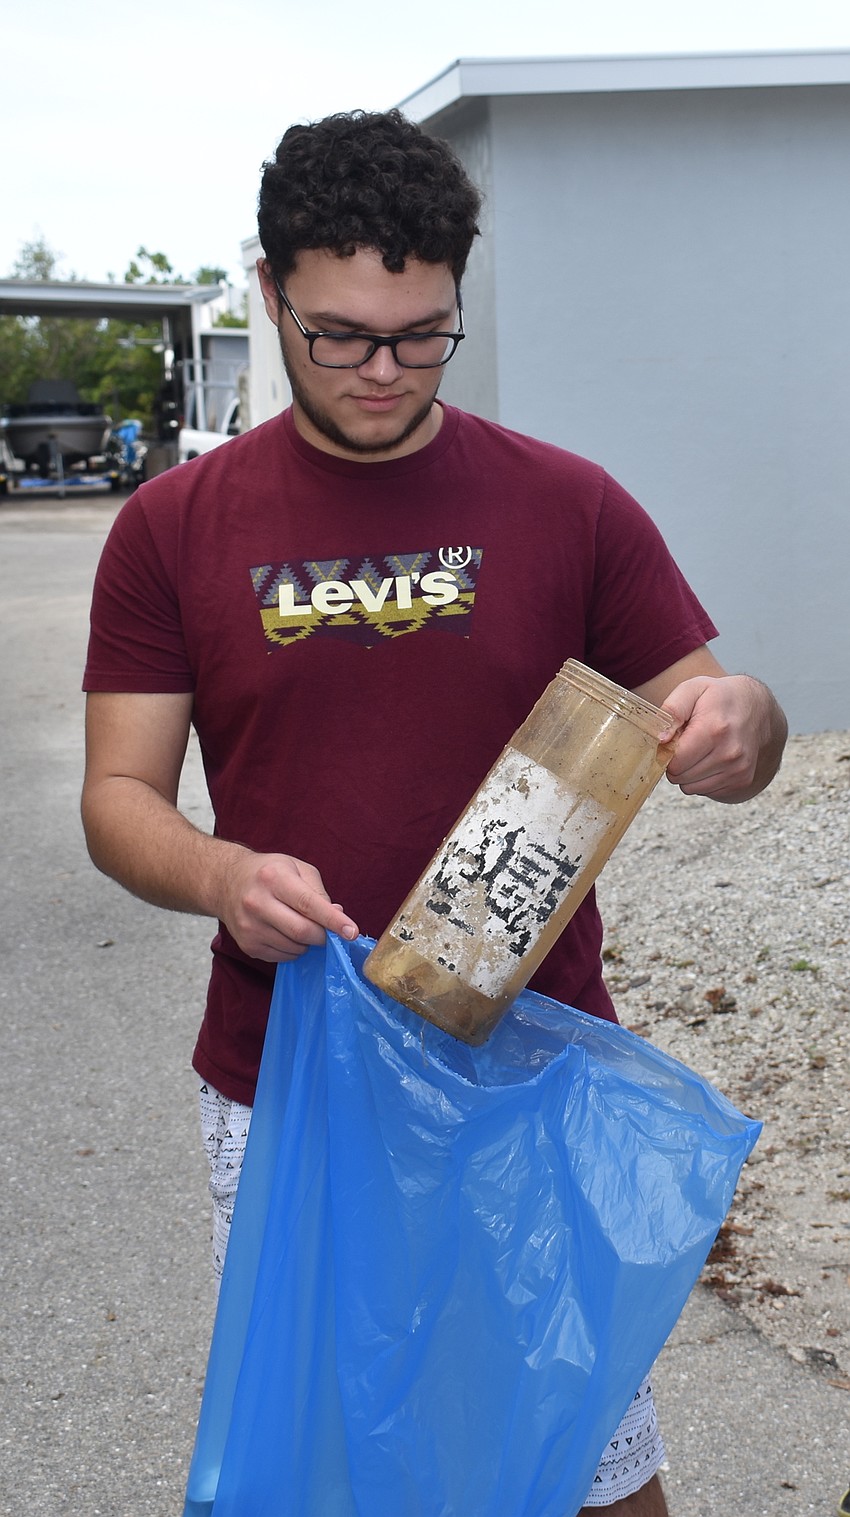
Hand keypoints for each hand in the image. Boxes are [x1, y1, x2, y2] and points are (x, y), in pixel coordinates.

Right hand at [218, 849, 358, 961]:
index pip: (309, 904)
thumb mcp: (296, 868)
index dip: (333, 921)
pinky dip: (293, 950)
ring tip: (300, 925)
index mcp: (274, 878)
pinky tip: (286, 933)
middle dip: (323, 936)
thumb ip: (319, 893)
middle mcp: (257, 903)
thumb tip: (338, 917)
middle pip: (302, 931)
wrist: (226, 883)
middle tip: (328, 932)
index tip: (351, 932)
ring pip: (294, 948)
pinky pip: (282, 957)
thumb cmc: (269, 872)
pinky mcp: (247, 945)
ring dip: (308, 943)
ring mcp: (249, 927)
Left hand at [657, 674, 786, 802]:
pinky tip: (712, 759)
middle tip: (687, 743)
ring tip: (700, 750)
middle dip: (676, 762)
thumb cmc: (720, 698)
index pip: (674, 762)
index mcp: (714, 730)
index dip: (667, 752)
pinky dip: (703, 778)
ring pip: (691, 788)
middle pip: (680, 777)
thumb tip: (661, 739)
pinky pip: (706, 791)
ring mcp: (738, 770)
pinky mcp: (742, 781)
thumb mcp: (693, 689)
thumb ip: (672, 710)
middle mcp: (730, 754)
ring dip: (689, 772)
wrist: (758, 708)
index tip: (674, 739)